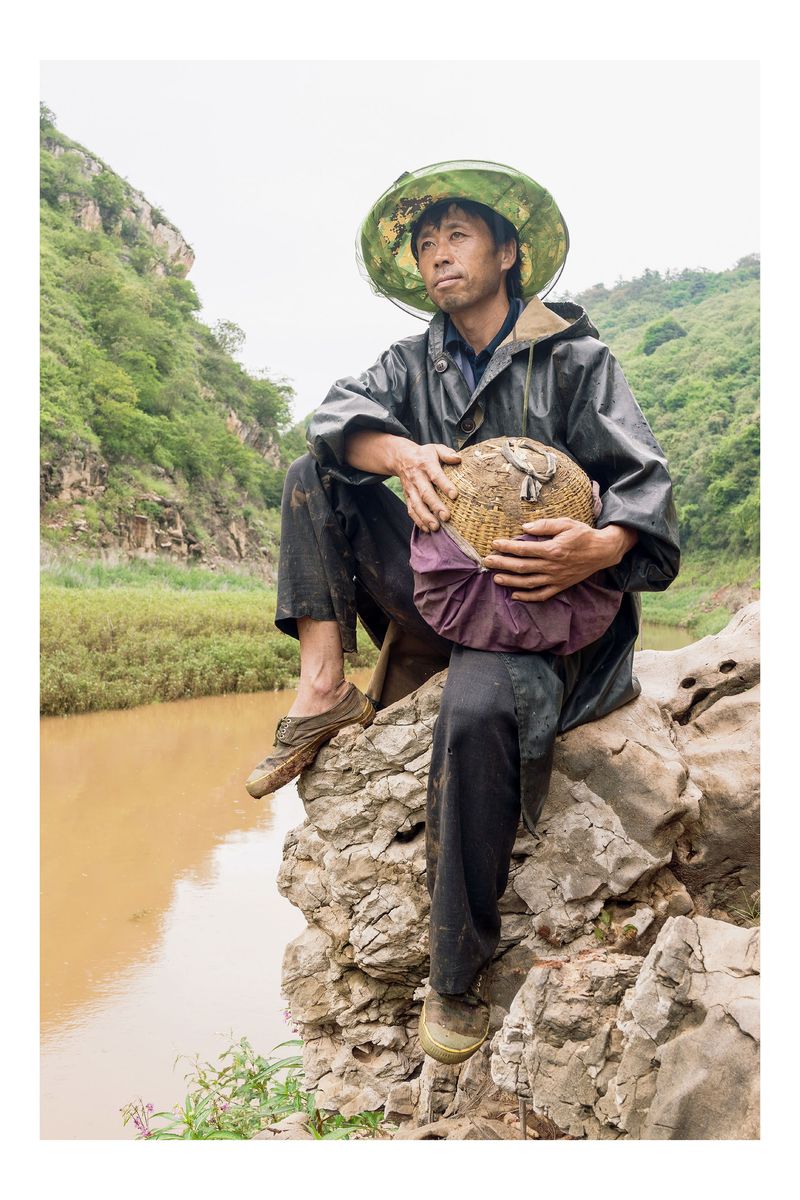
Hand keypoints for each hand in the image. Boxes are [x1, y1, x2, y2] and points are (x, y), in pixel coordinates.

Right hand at [393, 442, 460, 531]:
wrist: (401, 457)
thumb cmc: (424, 454)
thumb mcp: (435, 448)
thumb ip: (447, 453)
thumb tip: (458, 459)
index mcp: (426, 464)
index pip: (436, 475)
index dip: (445, 485)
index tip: (454, 495)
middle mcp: (417, 477)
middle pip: (425, 493)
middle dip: (435, 506)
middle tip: (446, 517)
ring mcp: (410, 488)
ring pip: (416, 504)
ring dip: (425, 517)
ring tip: (435, 527)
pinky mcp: (407, 496)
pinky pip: (411, 510)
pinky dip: (417, 521)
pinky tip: (426, 529)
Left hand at [484, 518, 637, 601]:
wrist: (602, 551)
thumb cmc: (583, 535)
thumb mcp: (566, 523)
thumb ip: (544, 525)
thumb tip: (524, 527)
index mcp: (552, 550)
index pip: (523, 549)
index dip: (507, 547)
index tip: (494, 544)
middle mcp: (552, 566)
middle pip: (521, 567)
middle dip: (502, 564)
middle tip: (487, 561)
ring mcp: (556, 579)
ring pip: (528, 583)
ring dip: (510, 581)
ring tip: (496, 578)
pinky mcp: (560, 586)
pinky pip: (541, 595)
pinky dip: (527, 597)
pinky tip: (514, 595)